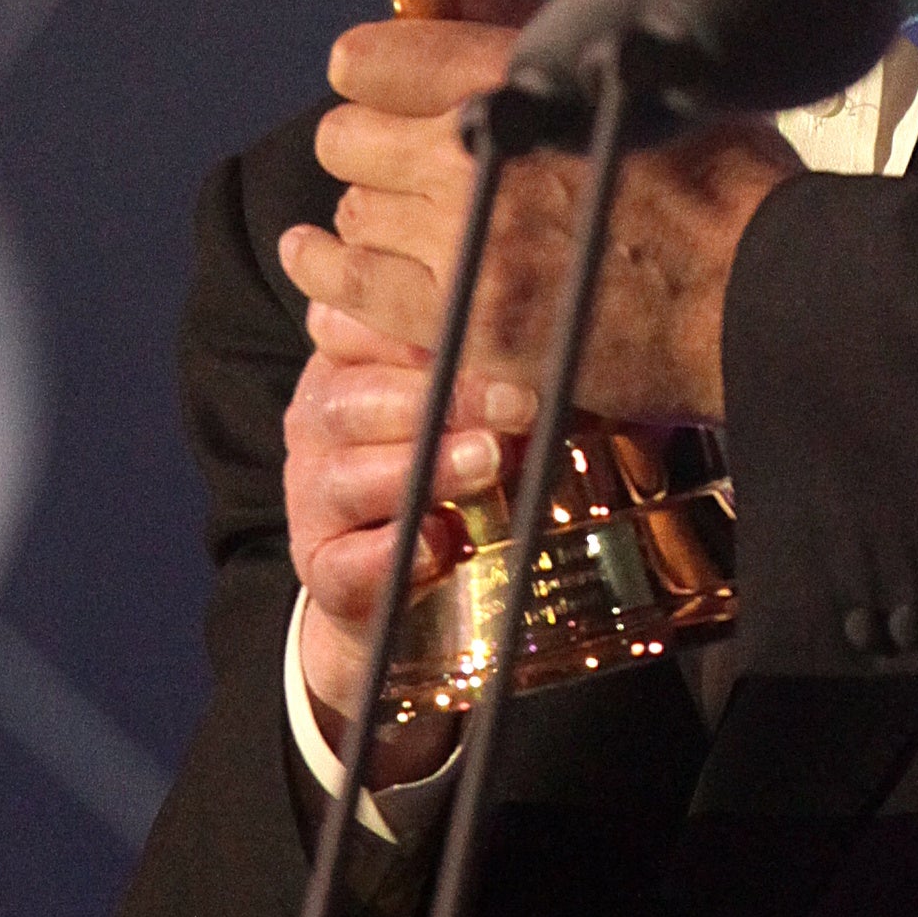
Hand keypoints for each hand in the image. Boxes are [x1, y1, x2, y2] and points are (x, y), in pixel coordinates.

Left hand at [279, 0, 800, 436]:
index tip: (392, 89)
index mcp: (515, 75)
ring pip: (352, 213)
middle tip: (412, 162)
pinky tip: (329, 264)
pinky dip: (331, 274)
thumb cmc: (724, 176)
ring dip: (375, 212)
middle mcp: (474, 153)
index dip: (377, 73)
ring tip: (411, 221)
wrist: (765, 295)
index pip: (369, 60)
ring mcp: (463, 244)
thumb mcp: (635, 58)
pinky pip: (350, 289)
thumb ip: (517, 12)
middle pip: (345, 138)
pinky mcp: (465, 324)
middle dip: (372, 144)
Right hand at [283, 306, 538, 782]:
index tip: (495, 321)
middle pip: (352, 398)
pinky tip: (446, 543)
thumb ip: (524, 366)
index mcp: (356, 361)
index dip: (418, 322)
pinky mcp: (322, 570)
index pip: (359, 323)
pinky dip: (398, 555)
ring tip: (488, 462)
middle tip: (517, 404)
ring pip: (344, 476)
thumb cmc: (473, 470)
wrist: (422, 595)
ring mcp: (314, 496)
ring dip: (423, 469)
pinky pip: (347, 563)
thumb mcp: (498, 405)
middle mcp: (322, 420)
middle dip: (440, 399)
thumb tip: (603, 341)